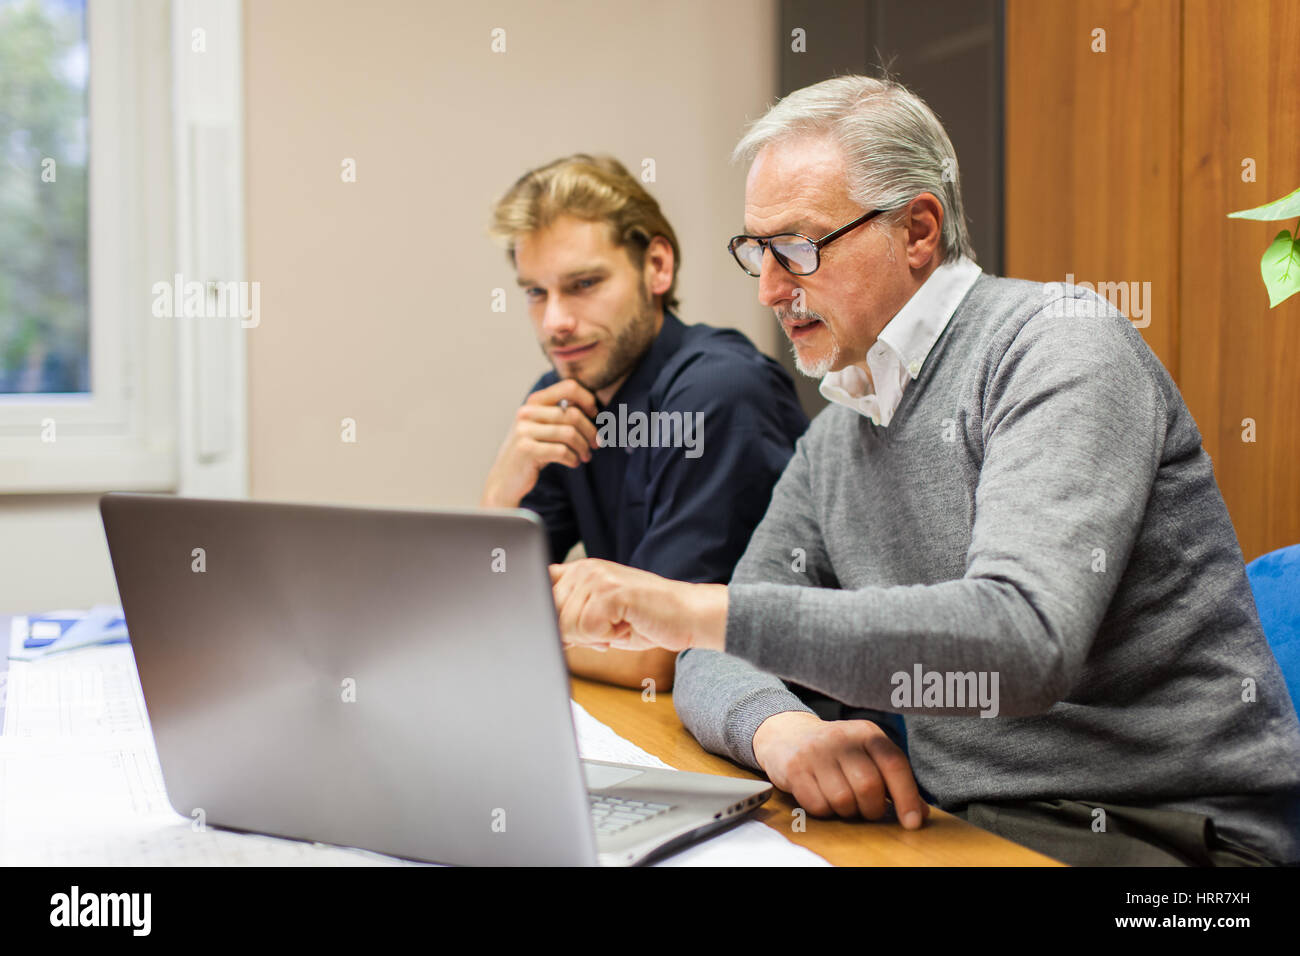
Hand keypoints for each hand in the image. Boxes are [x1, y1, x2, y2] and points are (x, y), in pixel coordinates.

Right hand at [481, 379, 599, 507]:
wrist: (505, 479)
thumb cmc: (532, 451)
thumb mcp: (543, 427)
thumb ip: (561, 414)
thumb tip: (595, 408)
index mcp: (534, 401)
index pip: (569, 387)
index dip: (588, 399)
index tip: (594, 415)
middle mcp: (527, 412)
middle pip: (573, 414)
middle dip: (590, 431)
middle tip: (597, 444)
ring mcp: (524, 431)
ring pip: (570, 433)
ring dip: (583, 447)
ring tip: (586, 456)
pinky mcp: (526, 450)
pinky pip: (562, 451)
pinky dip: (573, 458)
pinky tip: (574, 463)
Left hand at [548, 558, 727, 652]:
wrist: (687, 616)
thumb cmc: (645, 620)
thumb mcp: (599, 616)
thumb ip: (569, 616)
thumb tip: (540, 631)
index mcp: (579, 571)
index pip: (540, 594)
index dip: (546, 619)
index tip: (555, 631)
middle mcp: (585, 569)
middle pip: (551, 616)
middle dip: (575, 635)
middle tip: (607, 629)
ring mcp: (597, 578)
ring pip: (567, 626)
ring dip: (594, 637)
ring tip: (620, 624)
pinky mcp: (611, 592)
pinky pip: (588, 630)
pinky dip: (607, 638)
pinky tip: (627, 624)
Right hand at [752, 711, 928, 829]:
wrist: (787, 734)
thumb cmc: (836, 752)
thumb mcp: (867, 755)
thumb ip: (893, 781)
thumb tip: (920, 813)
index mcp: (867, 733)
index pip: (894, 764)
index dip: (907, 797)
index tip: (912, 822)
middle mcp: (842, 737)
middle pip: (869, 786)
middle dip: (871, 808)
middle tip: (865, 809)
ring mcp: (816, 751)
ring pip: (843, 799)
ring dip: (846, 811)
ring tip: (842, 801)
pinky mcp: (795, 767)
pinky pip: (818, 805)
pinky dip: (824, 810)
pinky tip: (821, 797)